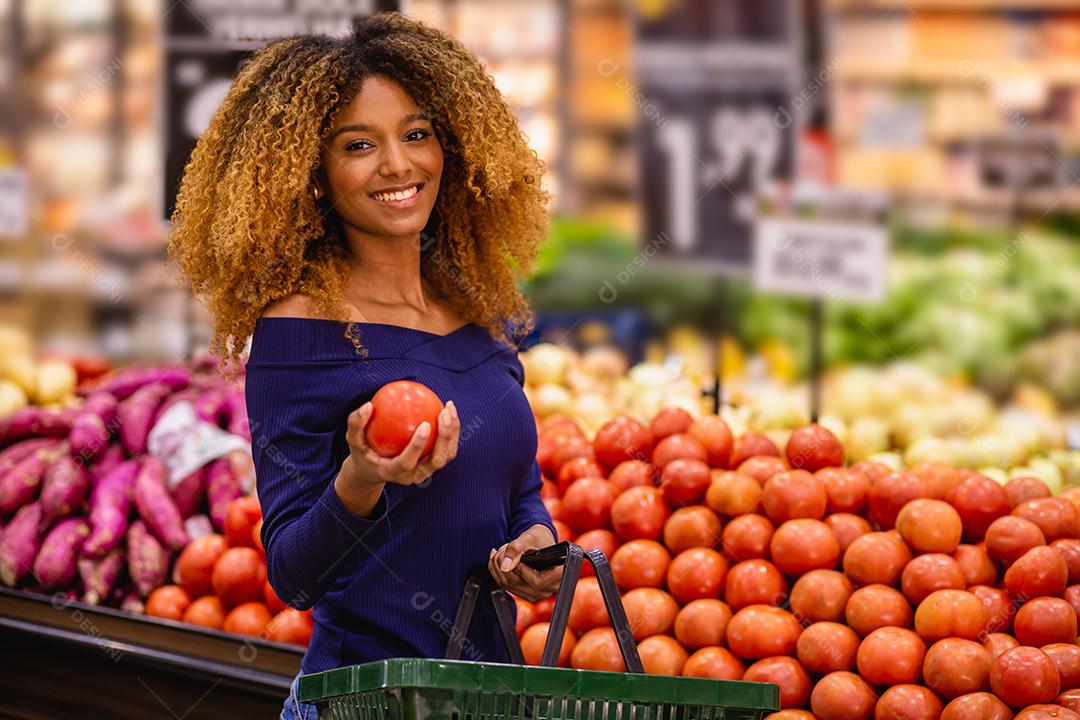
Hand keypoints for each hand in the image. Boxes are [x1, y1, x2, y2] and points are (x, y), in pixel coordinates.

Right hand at [343, 400, 459, 487]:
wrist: (373, 472)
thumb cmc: (363, 453)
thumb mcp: (353, 441)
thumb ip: (356, 424)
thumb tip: (368, 405)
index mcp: (393, 472)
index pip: (408, 461)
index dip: (418, 445)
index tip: (425, 423)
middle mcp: (413, 475)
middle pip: (436, 460)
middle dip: (444, 437)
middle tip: (443, 413)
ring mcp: (425, 472)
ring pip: (446, 455)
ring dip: (452, 432)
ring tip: (448, 408)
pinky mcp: (432, 464)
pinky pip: (446, 448)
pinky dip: (451, 431)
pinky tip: (447, 410)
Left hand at [488, 524, 561, 601]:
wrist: (539, 542)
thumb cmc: (539, 539)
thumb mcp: (529, 538)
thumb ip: (517, 549)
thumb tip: (505, 566)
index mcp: (559, 575)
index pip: (537, 581)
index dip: (521, 569)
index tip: (515, 555)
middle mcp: (549, 588)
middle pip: (519, 584)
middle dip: (505, 564)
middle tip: (504, 548)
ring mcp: (537, 594)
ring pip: (509, 585)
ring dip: (499, 567)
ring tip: (503, 551)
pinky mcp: (526, 594)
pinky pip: (506, 587)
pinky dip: (498, 572)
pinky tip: (501, 560)